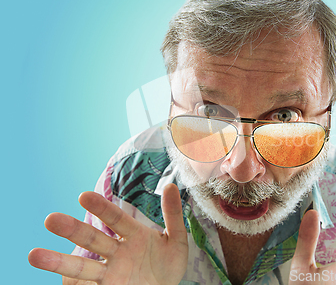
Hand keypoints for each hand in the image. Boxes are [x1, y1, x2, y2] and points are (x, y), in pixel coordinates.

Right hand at [28, 183, 187, 284]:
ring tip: (34, 256)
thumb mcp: (176, 240)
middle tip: (51, 219)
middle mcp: (117, 252)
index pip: (116, 219)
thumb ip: (172, 215)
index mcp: (133, 235)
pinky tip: (59, 281)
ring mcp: (110, 272)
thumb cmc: (169, 264)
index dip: (101, 208)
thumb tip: (171, 186)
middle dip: (72, 230)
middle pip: (92, 239)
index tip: (83, 196)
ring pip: (82, 266)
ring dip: (59, 261)